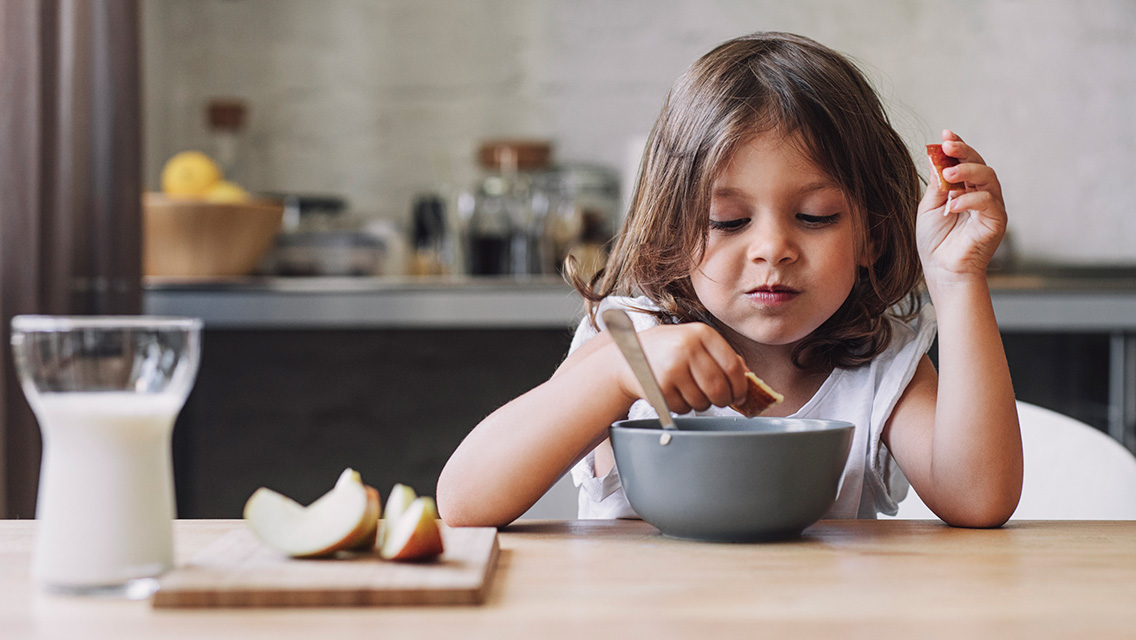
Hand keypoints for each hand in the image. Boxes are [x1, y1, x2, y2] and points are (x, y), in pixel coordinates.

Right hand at [610, 322, 748, 414]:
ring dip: (701, 404)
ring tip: (689, 391)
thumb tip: (748, 379)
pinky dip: (683, 408)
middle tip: (719, 400)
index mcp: (701, 333)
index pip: (733, 366)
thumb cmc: (667, 350)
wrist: (627, 356)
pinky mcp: (659, 386)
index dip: (740, 387)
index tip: (740, 396)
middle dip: (723, 400)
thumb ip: (722, 356)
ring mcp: (672, 367)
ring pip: (703, 402)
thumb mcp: (695, 342)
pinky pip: (684, 408)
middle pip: (719, 388)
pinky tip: (674, 394)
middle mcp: (687, 347)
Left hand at [916, 130, 1006, 286]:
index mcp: (964, 188)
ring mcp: (991, 206)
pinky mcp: (996, 221)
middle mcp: (980, 194)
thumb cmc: (934, 241)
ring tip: (948, 174)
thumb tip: (936, 156)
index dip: (958, 145)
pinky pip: (987, 202)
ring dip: (968, 172)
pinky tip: (952, 205)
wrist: (941, 270)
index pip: (964, 161)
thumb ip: (936, 183)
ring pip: (988, 178)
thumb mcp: (929, 206)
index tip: (946, 134)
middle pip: (979, 164)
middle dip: (964, 152)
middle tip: (948, 145)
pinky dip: (969, 200)